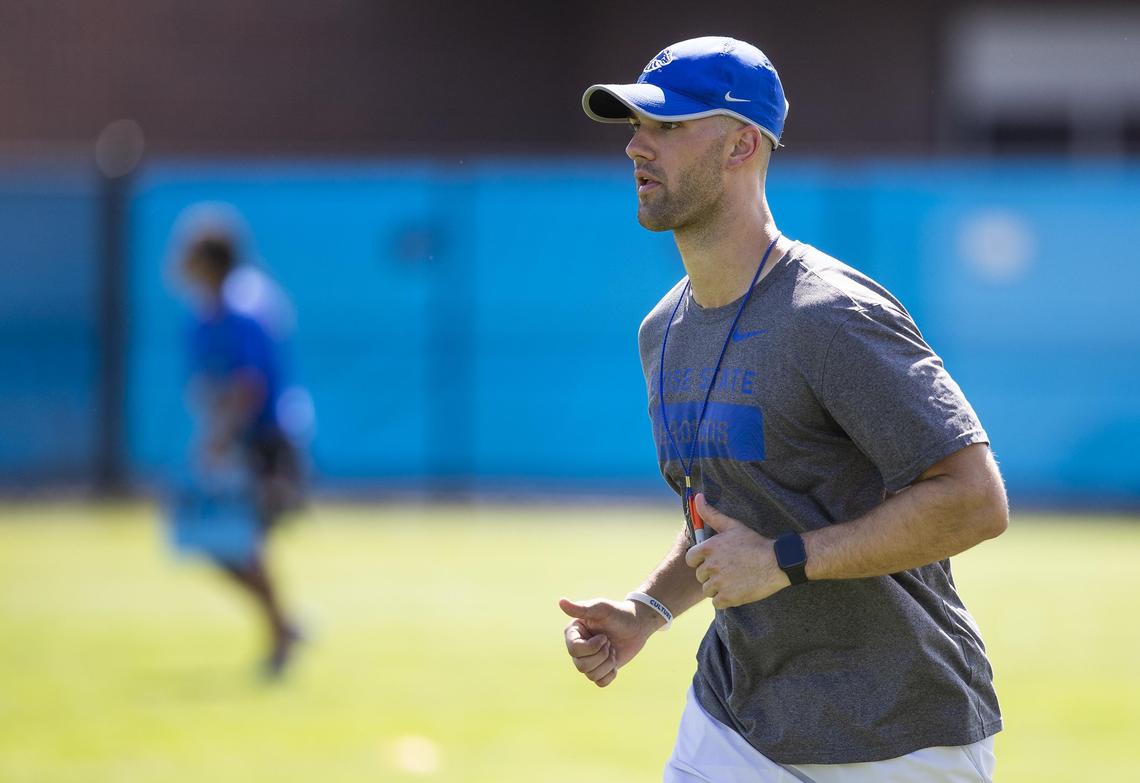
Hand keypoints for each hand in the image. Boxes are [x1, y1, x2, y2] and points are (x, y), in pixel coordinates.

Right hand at [558, 597, 658, 687]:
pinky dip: (611, 674)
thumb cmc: (619, 613)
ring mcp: (588, 660)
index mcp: (573, 633)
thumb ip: (581, 608)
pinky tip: (614, 661)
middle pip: (581, 666)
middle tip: (609, 642)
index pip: (574, 650)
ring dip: (608, 663)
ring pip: (591, 675)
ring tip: (613, 650)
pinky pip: (600, 682)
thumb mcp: (601, 609)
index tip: (604, 636)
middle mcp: (577, 648)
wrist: (638, 625)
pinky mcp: (600, 670)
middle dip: (602, 655)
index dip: (592, 647)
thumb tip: (561, 602)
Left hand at [684, 494, 789, 609]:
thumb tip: (697, 497)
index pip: (690, 559)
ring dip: (718, 588)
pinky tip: (737, 590)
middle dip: (711, 575)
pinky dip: (725, 599)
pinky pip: (716, 602)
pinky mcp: (728, 598)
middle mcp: (711, 566)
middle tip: (729, 570)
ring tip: (734, 580)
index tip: (713, 561)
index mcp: (709, 548)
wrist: (777, 562)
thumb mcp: (732, 525)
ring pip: (707, 590)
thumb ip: (711, 514)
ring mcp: (719, 583)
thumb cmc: (754, 543)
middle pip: (700, 576)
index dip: (700, 561)